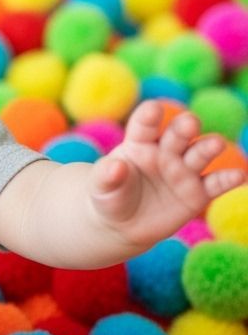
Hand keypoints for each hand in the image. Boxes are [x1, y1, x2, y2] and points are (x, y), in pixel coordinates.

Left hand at [90, 100, 245, 247]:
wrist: (122, 224)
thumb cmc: (109, 197)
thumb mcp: (101, 188)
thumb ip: (106, 176)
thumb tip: (115, 166)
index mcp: (140, 143)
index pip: (145, 124)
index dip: (149, 116)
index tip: (153, 109)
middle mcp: (166, 151)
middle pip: (178, 134)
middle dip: (184, 127)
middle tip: (189, 123)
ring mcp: (184, 170)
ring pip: (200, 153)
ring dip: (209, 147)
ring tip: (214, 145)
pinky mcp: (198, 192)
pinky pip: (215, 183)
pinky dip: (227, 179)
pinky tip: (237, 176)